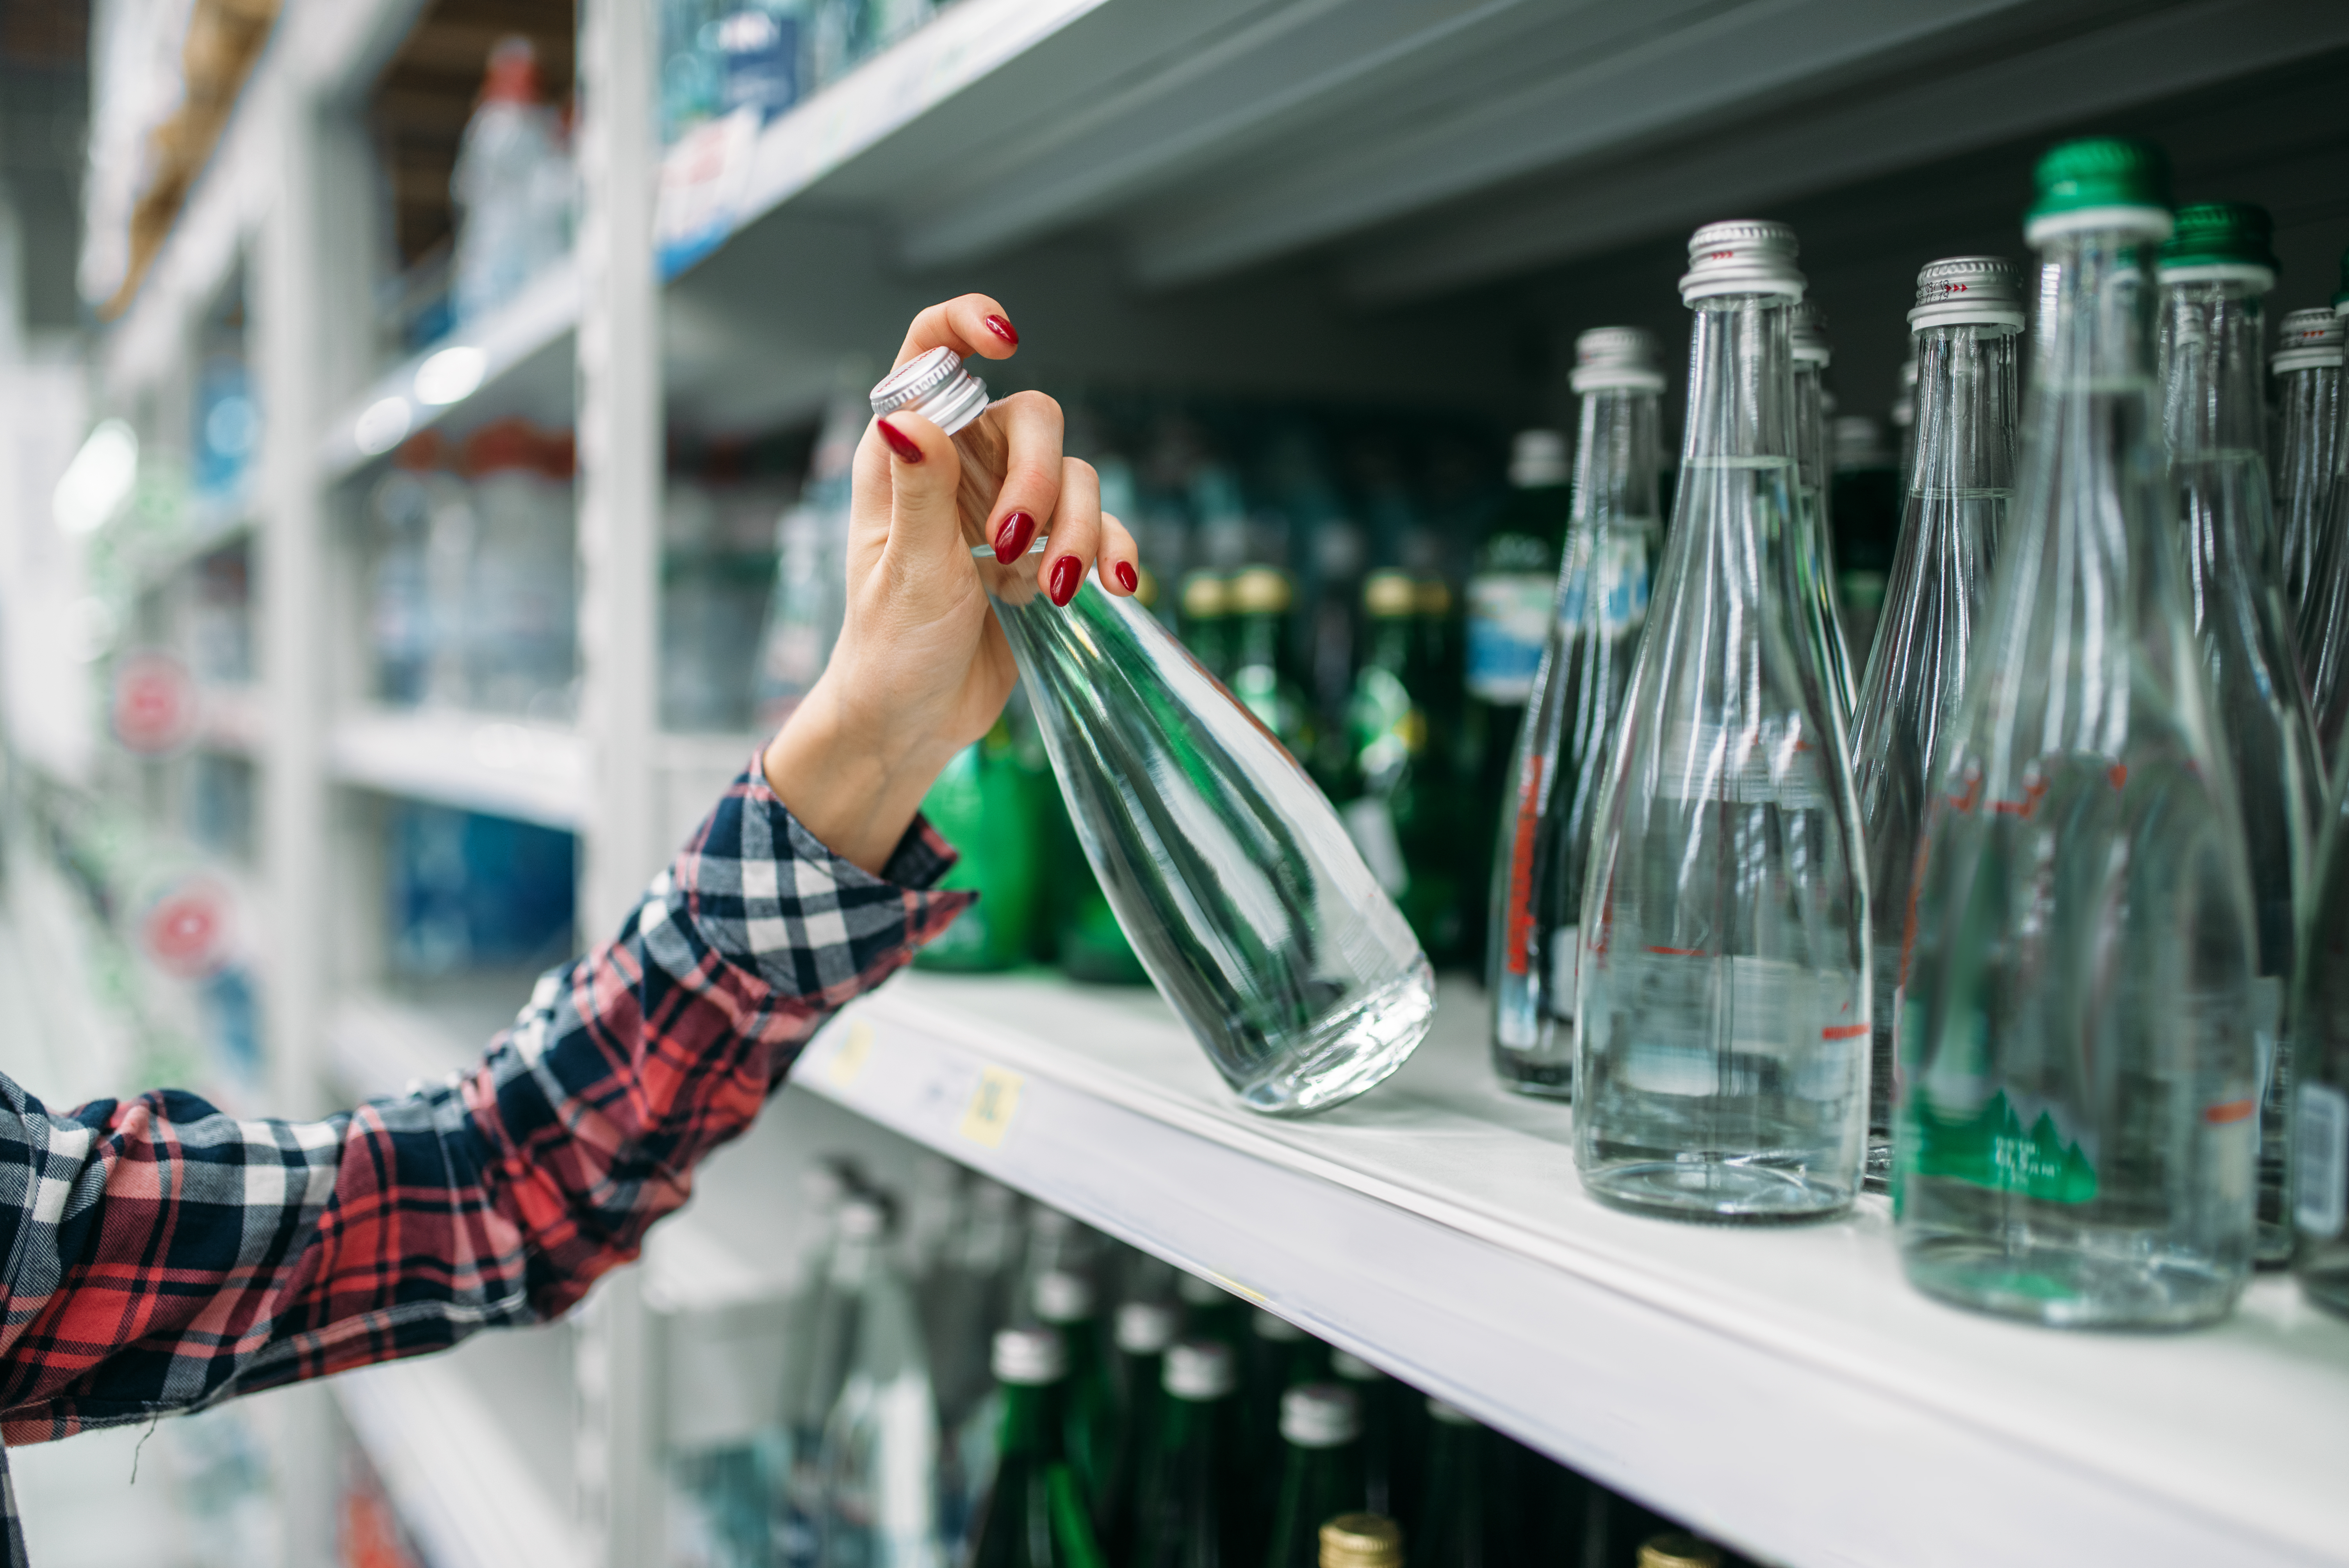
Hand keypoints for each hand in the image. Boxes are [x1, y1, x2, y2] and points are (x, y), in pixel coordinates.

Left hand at [763, 295, 1140, 873]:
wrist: (914, 722)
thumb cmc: (890, 649)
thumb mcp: (905, 572)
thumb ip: (919, 494)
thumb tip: (904, 417)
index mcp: (907, 455)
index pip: (932, 354)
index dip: (966, 324)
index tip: (1004, 340)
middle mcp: (960, 468)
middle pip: (1031, 420)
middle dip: (1038, 481)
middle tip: (1014, 548)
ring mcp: (1006, 508)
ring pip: (1075, 476)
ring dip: (1077, 531)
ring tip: (1052, 592)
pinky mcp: (1045, 552)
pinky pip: (1102, 528)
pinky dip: (1113, 551)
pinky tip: (1114, 588)